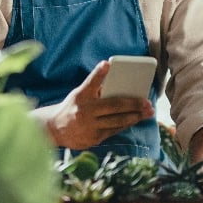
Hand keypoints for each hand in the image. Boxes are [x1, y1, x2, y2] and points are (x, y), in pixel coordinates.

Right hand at [35, 61, 154, 150]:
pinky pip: (114, 130)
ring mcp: (89, 126)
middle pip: (113, 106)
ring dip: (135, 116)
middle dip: (133, 104)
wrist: (55, 129)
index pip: (90, 82)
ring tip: (148, 112)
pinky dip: (126, 124)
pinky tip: (136, 119)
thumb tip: (121, 87)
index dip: (99, 73)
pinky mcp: (93, 138)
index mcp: (80, 96)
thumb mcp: (80, 95)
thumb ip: (96, 90)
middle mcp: (84, 111)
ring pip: (117, 121)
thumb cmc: (73, 107)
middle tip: (147, 102)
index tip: (107, 64)